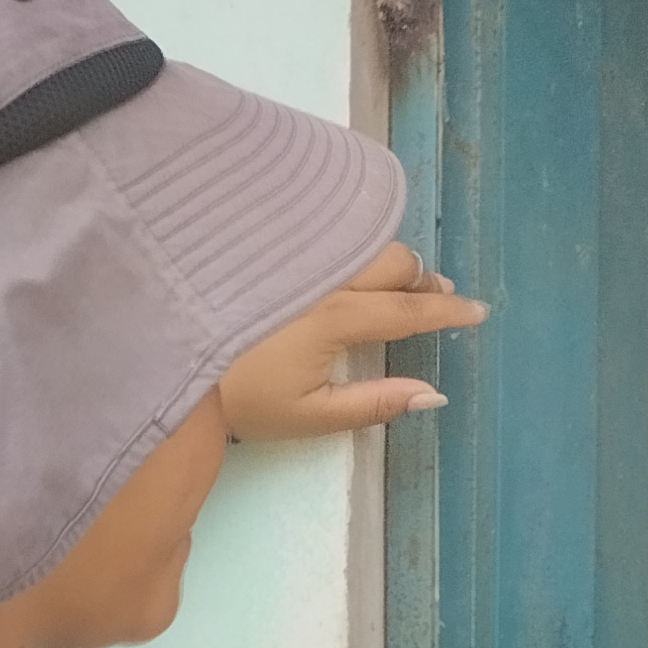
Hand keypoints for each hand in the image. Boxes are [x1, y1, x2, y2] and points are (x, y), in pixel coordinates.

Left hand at [218, 239, 487, 439]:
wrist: (169, 357)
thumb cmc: (241, 397)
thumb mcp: (310, 415)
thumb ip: (375, 403)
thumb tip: (433, 394)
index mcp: (334, 317)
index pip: (408, 310)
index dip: (448, 312)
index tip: (478, 313)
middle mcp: (321, 276)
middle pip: (393, 261)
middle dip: (422, 279)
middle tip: (436, 298)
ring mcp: (296, 254)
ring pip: (362, 241)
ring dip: (390, 259)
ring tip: (400, 282)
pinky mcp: (273, 246)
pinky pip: (329, 232)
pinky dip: (354, 244)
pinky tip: (353, 260)